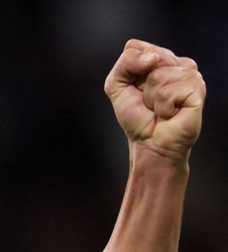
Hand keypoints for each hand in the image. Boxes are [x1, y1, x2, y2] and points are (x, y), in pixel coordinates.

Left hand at [105, 39, 205, 162]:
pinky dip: (162, 106)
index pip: (135, 46)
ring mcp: (190, 75)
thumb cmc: (137, 117)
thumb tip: (152, 57)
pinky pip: (168, 91)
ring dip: (152, 98)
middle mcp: (177, 63)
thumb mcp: (117, 86)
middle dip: (140, 84)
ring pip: (158, 75)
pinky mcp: (197, 89)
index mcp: (159, 59)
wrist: (150, 143)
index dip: (128, 69)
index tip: (134, 88)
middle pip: (149, 57)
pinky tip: (170, 113)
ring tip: (160, 108)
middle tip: (148, 101)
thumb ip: (125, 63)